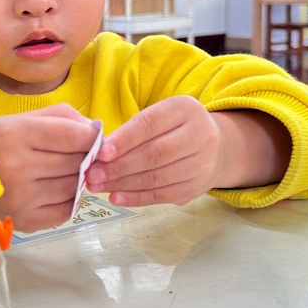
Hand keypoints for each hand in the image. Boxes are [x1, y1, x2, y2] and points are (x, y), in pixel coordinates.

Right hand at [0, 104, 99, 232]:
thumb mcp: (19, 119)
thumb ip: (59, 117)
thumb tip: (94, 130)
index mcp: (14, 134)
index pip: (74, 136)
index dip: (92, 137)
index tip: (94, 137)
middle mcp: (17, 167)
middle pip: (77, 161)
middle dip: (87, 156)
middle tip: (84, 154)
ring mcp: (21, 198)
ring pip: (75, 187)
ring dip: (79, 178)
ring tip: (69, 171)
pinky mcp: (25, 221)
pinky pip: (67, 210)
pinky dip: (70, 199)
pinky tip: (58, 189)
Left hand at [84, 96, 224, 207]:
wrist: (215, 147)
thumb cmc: (173, 129)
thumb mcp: (160, 116)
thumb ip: (133, 130)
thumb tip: (98, 152)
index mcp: (185, 109)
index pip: (150, 124)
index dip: (124, 140)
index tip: (101, 153)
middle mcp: (200, 135)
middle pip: (154, 154)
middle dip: (119, 166)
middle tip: (92, 174)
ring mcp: (202, 163)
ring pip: (156, 177)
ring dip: (122, 184)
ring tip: (98, 186)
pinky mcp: (196, 187)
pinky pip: (161, 194)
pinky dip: (136, 198)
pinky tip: (116, 197)